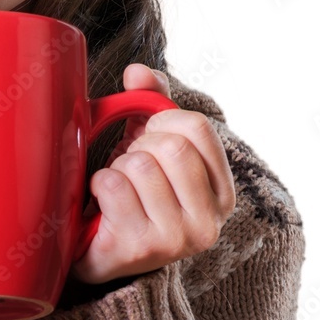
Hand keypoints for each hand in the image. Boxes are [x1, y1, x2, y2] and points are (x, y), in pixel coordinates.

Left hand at [70, 63, 236, 284]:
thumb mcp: (147, 142)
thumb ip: (149, 101)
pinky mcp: (140, 248)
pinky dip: (99, 184)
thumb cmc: (131, 190)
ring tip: (120, 188)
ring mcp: (177, 240)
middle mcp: (210, 222)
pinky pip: (113, 185)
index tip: (148, 137)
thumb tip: (138, 71)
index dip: (161, 121)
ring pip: (140, 166)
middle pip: (171, 147)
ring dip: (118, 168)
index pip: (197, 128)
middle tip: (130, 167)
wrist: (98, 248)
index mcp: (222, 193)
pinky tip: (104, 204)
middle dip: (138, 147)